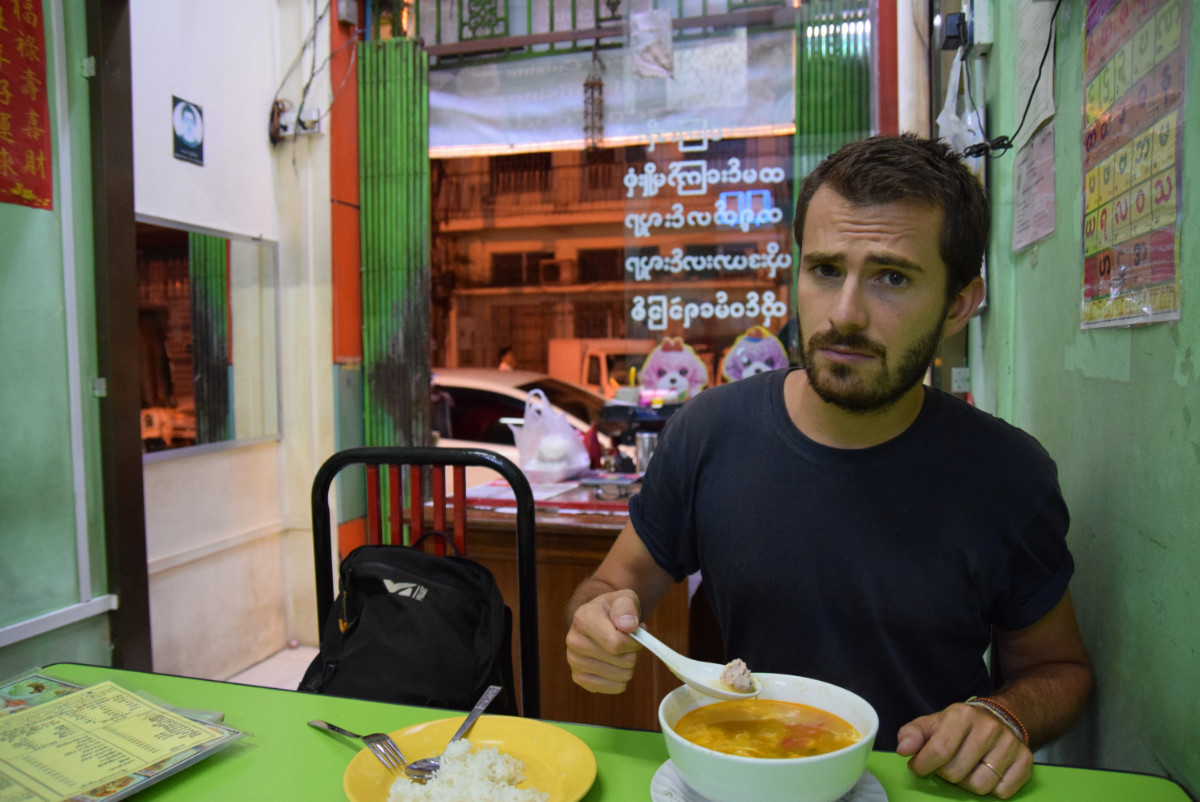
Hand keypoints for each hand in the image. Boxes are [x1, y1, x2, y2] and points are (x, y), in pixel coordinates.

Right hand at [565, 589, 642, 693]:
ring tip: (621, 650)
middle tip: (628, 640)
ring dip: (628, 665)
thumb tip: (629, 626)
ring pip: (622, 676)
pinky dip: (622, 678)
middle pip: (622, 661)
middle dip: (633, 652)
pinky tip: (615, 663)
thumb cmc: (614, 610)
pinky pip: (616, 688)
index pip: (615, 643)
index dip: (634, 642)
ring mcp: (574, 661)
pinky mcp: (579, 678)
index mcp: (583, 619)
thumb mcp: (624, 598)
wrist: (598, 620)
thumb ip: (627, 607)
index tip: (637, 632)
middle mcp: (574, 641)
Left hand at [896, 703, 1033, 798]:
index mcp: (962, 715)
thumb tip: (904, 749)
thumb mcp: (932, 724)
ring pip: (979, 786)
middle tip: (947, 765)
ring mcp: (1010, 744)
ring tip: (967, 768)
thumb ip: (913, 734)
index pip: (939, 750)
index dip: (923, 765)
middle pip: (957, 773)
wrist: (998, 719)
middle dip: (946, 774)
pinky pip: (1002, 792)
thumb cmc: (958, 727)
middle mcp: (988, 727)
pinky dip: (991, 789)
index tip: (918, 767)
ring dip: (967, 783)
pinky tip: (986, 772)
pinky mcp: (1026, 761)